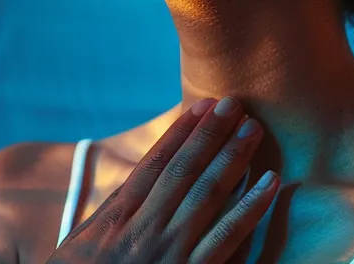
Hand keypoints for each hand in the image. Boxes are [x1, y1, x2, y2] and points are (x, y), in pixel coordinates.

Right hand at [46, 97, 278, 263]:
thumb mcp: (83, 245)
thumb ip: (112, 215)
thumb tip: (137, 184)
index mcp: (116, 217)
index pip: (155, 163)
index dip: (181, 132)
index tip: (202, 105)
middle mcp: (144, 227)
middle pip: (184, 170)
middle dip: (210, 134)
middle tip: (234, 103)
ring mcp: (169, 251)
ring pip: (207, 194)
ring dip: (233, 158)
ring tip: (252, 129)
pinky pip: (227, 237)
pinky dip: (250, 208)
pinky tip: (269, 183)